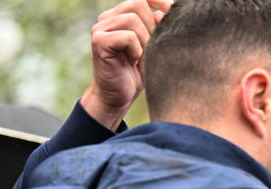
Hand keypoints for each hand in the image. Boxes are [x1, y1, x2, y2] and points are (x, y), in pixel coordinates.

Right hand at [80, 0, 172, 129]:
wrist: (118, 97)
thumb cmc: (137, 73)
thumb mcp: (152, 48)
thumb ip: (156, 28)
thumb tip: (161, 12)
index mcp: (120, 16)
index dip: (159, 2)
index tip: (172, 15)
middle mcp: (108, 18)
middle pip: (138, 4)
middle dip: (151, 27)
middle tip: (149, 48)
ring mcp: (101, 28)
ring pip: (133, 20)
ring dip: (144, 41)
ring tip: (140, 56)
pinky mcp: (99, 40)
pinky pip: (128, 36)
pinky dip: (136, 50)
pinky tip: (132, 60)